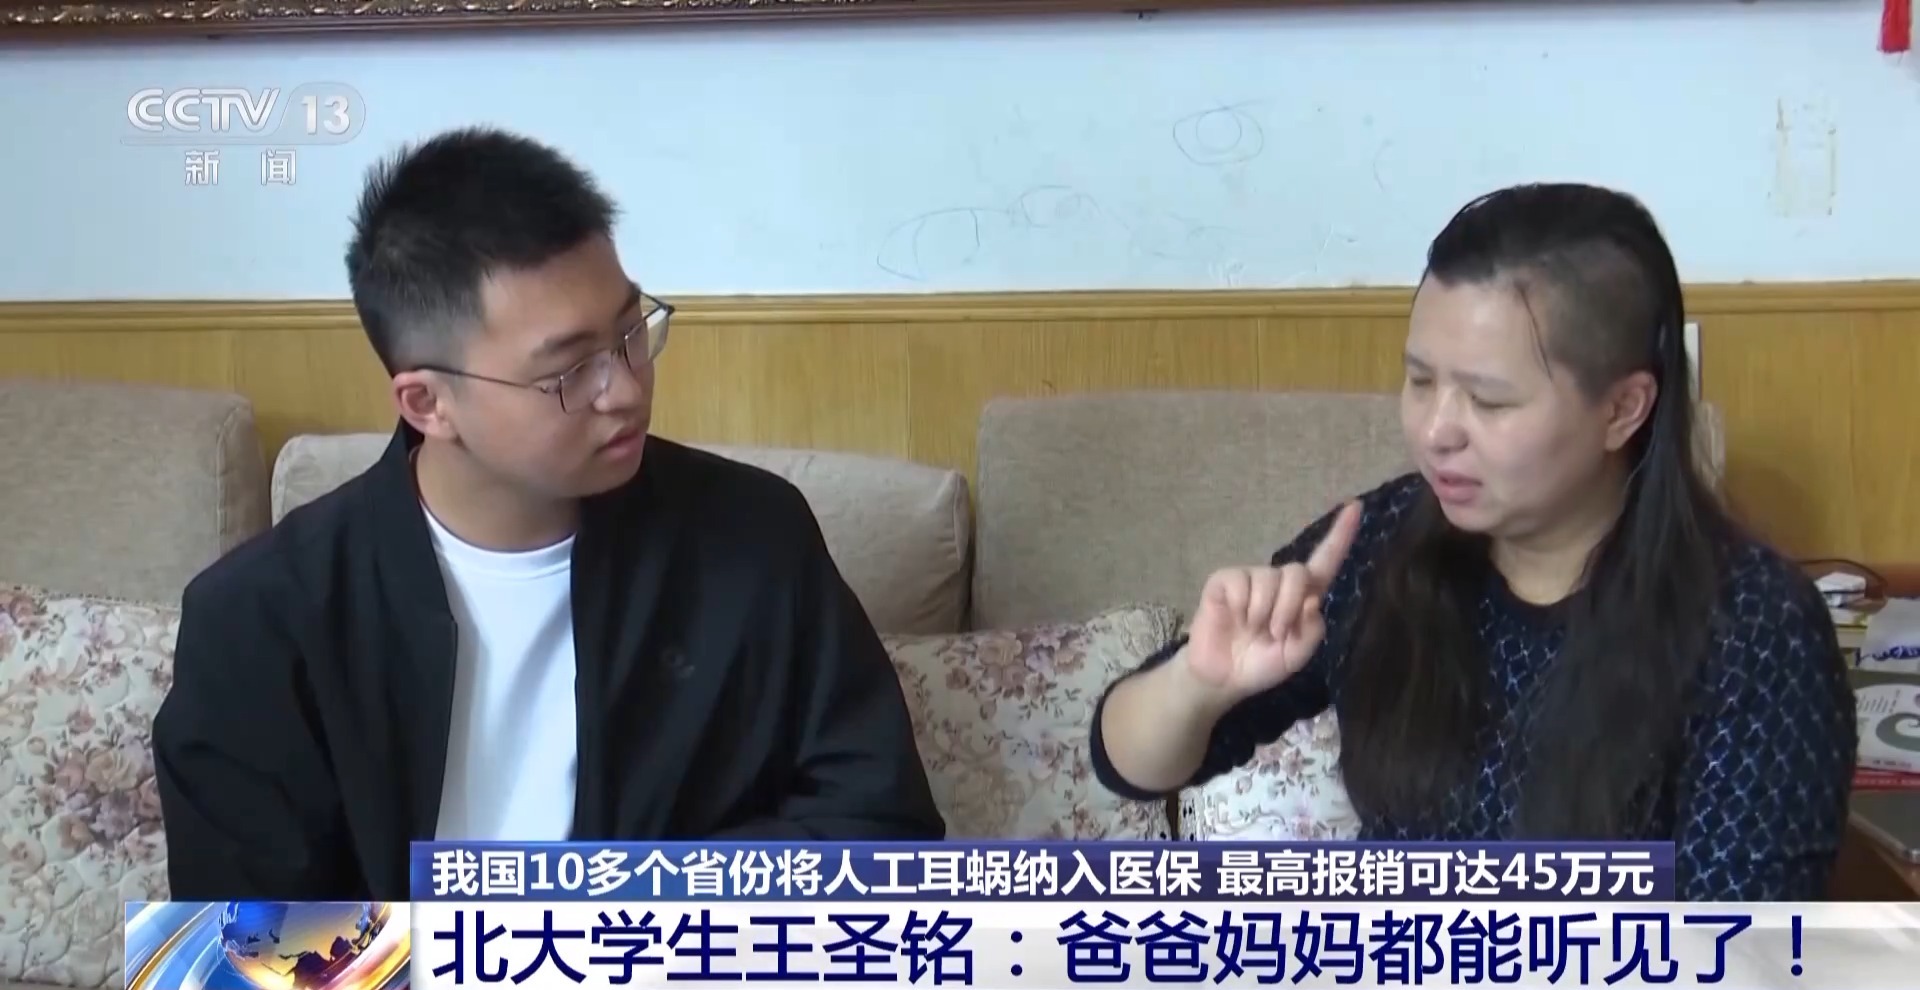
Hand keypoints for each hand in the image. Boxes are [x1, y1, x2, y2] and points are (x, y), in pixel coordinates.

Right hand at [1183, 502, 1361, 700]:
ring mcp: (1250, 579)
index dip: (1341, 535)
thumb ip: (1311, 631)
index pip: (1325, 561)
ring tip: (1252, 629)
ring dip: (1263, 612)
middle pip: (1296, 572)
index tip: (1355, 507)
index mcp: (1302, 597)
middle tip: (1276, 633)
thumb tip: (1311, 600)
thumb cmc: (1262, 664)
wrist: (1223, 678)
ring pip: (1268, 579)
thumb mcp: (1296, 656)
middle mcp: (1278, 581)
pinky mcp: (1224, 581)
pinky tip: (1233, 618)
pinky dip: (1239, 606)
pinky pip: (1239, 583)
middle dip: (1288, 606)